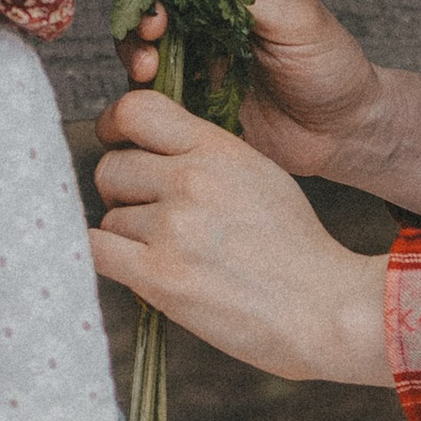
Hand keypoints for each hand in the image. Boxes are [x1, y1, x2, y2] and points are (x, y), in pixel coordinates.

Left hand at [89, 90, 392, 386]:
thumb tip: (147, 152)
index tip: (120, 149)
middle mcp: (191, 180)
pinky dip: (110, 262)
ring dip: (128, 240)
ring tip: (172, 256)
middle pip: (110, 168)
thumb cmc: (294, 250)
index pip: (135, 110)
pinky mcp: (160, 275)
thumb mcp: (258, 175)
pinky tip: (138, 272)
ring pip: (109, 218)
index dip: (116, 129)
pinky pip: (97, 252)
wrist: (323, 310)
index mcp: (218, 149)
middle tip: (152, 219)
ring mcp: (173, 227)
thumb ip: (205, 156)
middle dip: (124, 195)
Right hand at [117, 0, 420, 218]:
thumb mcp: (294, 18)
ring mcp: (197, 55)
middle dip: (142, 12)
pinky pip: (151, 90)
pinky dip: (142, 89)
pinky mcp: (190, 98)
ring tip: (148, 67)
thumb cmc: (331, 65)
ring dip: (135, 50)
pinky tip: (152, 92)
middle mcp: (209, 13)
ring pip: (143, 42)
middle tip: (154, 29)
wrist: (343, 134)